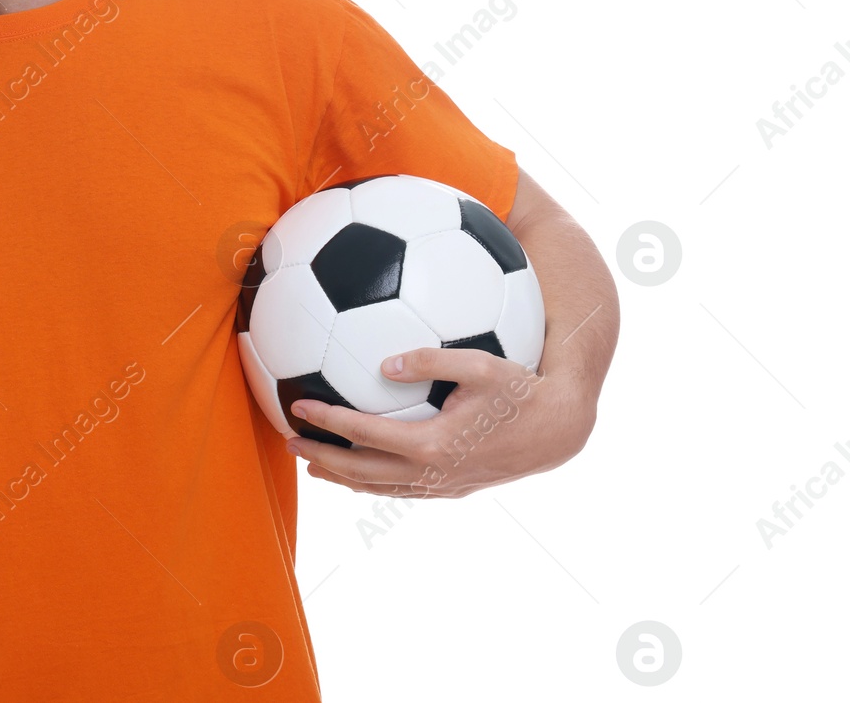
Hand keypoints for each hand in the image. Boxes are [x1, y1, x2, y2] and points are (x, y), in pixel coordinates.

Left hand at [283, 346, 595, 498]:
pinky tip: (362, 470)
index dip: (327, 421)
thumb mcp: (480, 364)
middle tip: (290, 443)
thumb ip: (430, 360)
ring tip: (314, 465)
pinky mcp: (455, 488)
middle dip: (322, 458)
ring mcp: (443, 486)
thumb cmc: (520, 389)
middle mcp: (432, 472)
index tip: (299, 408)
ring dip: (343, 477)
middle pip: (361, 471)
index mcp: (432, 444)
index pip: (364, 435)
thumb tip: (386, 361)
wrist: (559, 430)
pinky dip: (374, 482)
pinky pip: (403, 490)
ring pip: (380, 488)